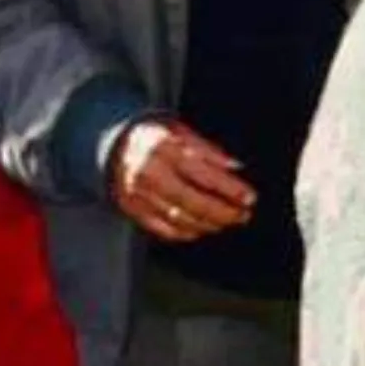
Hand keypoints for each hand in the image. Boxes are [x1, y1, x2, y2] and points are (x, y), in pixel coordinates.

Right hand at [110, 120, 256, 242]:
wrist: (114, 146)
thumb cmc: (156, 138)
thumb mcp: (182, 133)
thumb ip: (209, 150)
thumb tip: (235, 167)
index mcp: (165, 150)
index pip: (204, 174)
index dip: (230, 188)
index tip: (249, 197)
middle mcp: (151, 174)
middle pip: (193, 201)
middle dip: (223, 212)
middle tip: (243, 215)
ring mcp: (139, 195)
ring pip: (179, 218)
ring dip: (208, 224)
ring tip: (228, 222)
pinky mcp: (132, 209)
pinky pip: (162, 228)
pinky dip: (185, 232)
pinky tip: (201, 229)